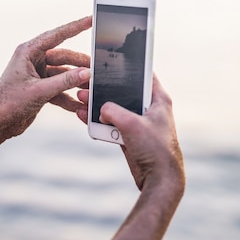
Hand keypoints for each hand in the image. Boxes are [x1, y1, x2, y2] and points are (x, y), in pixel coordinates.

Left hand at [0, 16, 91, 138]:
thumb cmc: (8, 103)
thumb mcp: (40, 91)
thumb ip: (64, 81)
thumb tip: (85, 72)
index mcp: (28, 52)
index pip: (57, 35)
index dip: (76, 26)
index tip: (91, 19)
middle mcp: (33, 60)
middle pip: (64, 57)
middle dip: (80, 64)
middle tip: (96, 69)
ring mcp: (37, 74)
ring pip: (63, 74)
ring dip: (76, 83)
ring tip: (90, 90)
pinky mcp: (40, 88)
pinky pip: (59, 89)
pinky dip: (69, 97)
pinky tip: (79, 105)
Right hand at [77, 75, 184, 192]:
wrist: (159, 180)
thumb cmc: (154, 149)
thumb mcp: (131, 124)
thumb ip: (112, 110)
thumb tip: (101, 109)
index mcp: (158, 99)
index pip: (143, 74)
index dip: (127, 66)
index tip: (109, 59)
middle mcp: (149, 109)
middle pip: (123, 91)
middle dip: (103, 88)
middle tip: (86, 81)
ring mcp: (139, 124)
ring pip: (115, 109)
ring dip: (97, 105)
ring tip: (80, 98)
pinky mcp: (130, 137)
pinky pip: (111, 125)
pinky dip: (98, 121)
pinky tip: (83, 116)